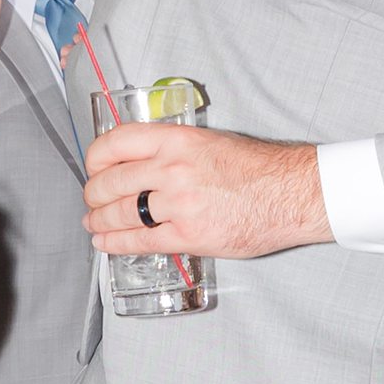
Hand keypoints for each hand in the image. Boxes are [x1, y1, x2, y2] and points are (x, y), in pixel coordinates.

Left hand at [82, 123, 325, 258]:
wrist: (291, 194)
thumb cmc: (257, 168)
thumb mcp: (209, 142)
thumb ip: (173, 149)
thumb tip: (141, 162)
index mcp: (176, 139)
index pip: (116, 143)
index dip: (96, 158)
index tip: (93, 167)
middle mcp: (173, 168)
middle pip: (111, 181)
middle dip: (94, 194)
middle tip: (92, 200)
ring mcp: (179, 204)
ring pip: (121, 213)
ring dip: (99, 221)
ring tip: (94, 223)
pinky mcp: (188, 235)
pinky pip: (139, 241)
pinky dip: (116, 243)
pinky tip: (106, 242)